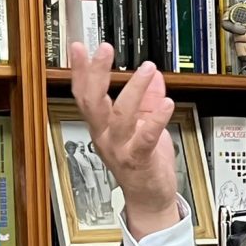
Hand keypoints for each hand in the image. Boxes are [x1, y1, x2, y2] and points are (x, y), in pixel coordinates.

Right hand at [69, 42, 180, 238]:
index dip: (80, 71)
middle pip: (93, 101)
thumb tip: (153, 75)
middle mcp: (106, 136)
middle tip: (103, 49)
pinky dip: (156, 119)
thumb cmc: (145, 163)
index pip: (85, 94)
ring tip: (147, 70)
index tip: (79, 47)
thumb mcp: (145, 125)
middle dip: (96, 73)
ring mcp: (120, 148)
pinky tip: (166, 103)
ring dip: (133, 90)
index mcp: (102, 126)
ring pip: (120, 115)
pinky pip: (146, 137)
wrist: (150, 198)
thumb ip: (148, 99)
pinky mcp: (139, 159)